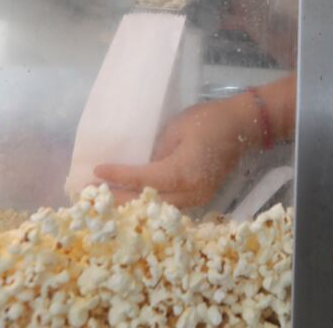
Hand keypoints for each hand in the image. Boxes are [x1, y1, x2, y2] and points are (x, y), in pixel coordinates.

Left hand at [92, 96, 259, 207]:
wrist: (242, 127)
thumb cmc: (208, 121)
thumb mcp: (175, 130)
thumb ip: (156, 153)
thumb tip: (139, 170)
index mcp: (182, 173)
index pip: (143, 180)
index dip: (118, 177)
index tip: (95, 172)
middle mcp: (190, 193)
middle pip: (147, 203)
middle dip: (118, 200)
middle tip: (90, 195)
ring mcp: (198, 199)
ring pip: (158, 210)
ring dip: (133, 206)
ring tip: (106, 200)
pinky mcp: (200, 199)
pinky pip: (170, 207)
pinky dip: (150, 205)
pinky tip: (132, 200)